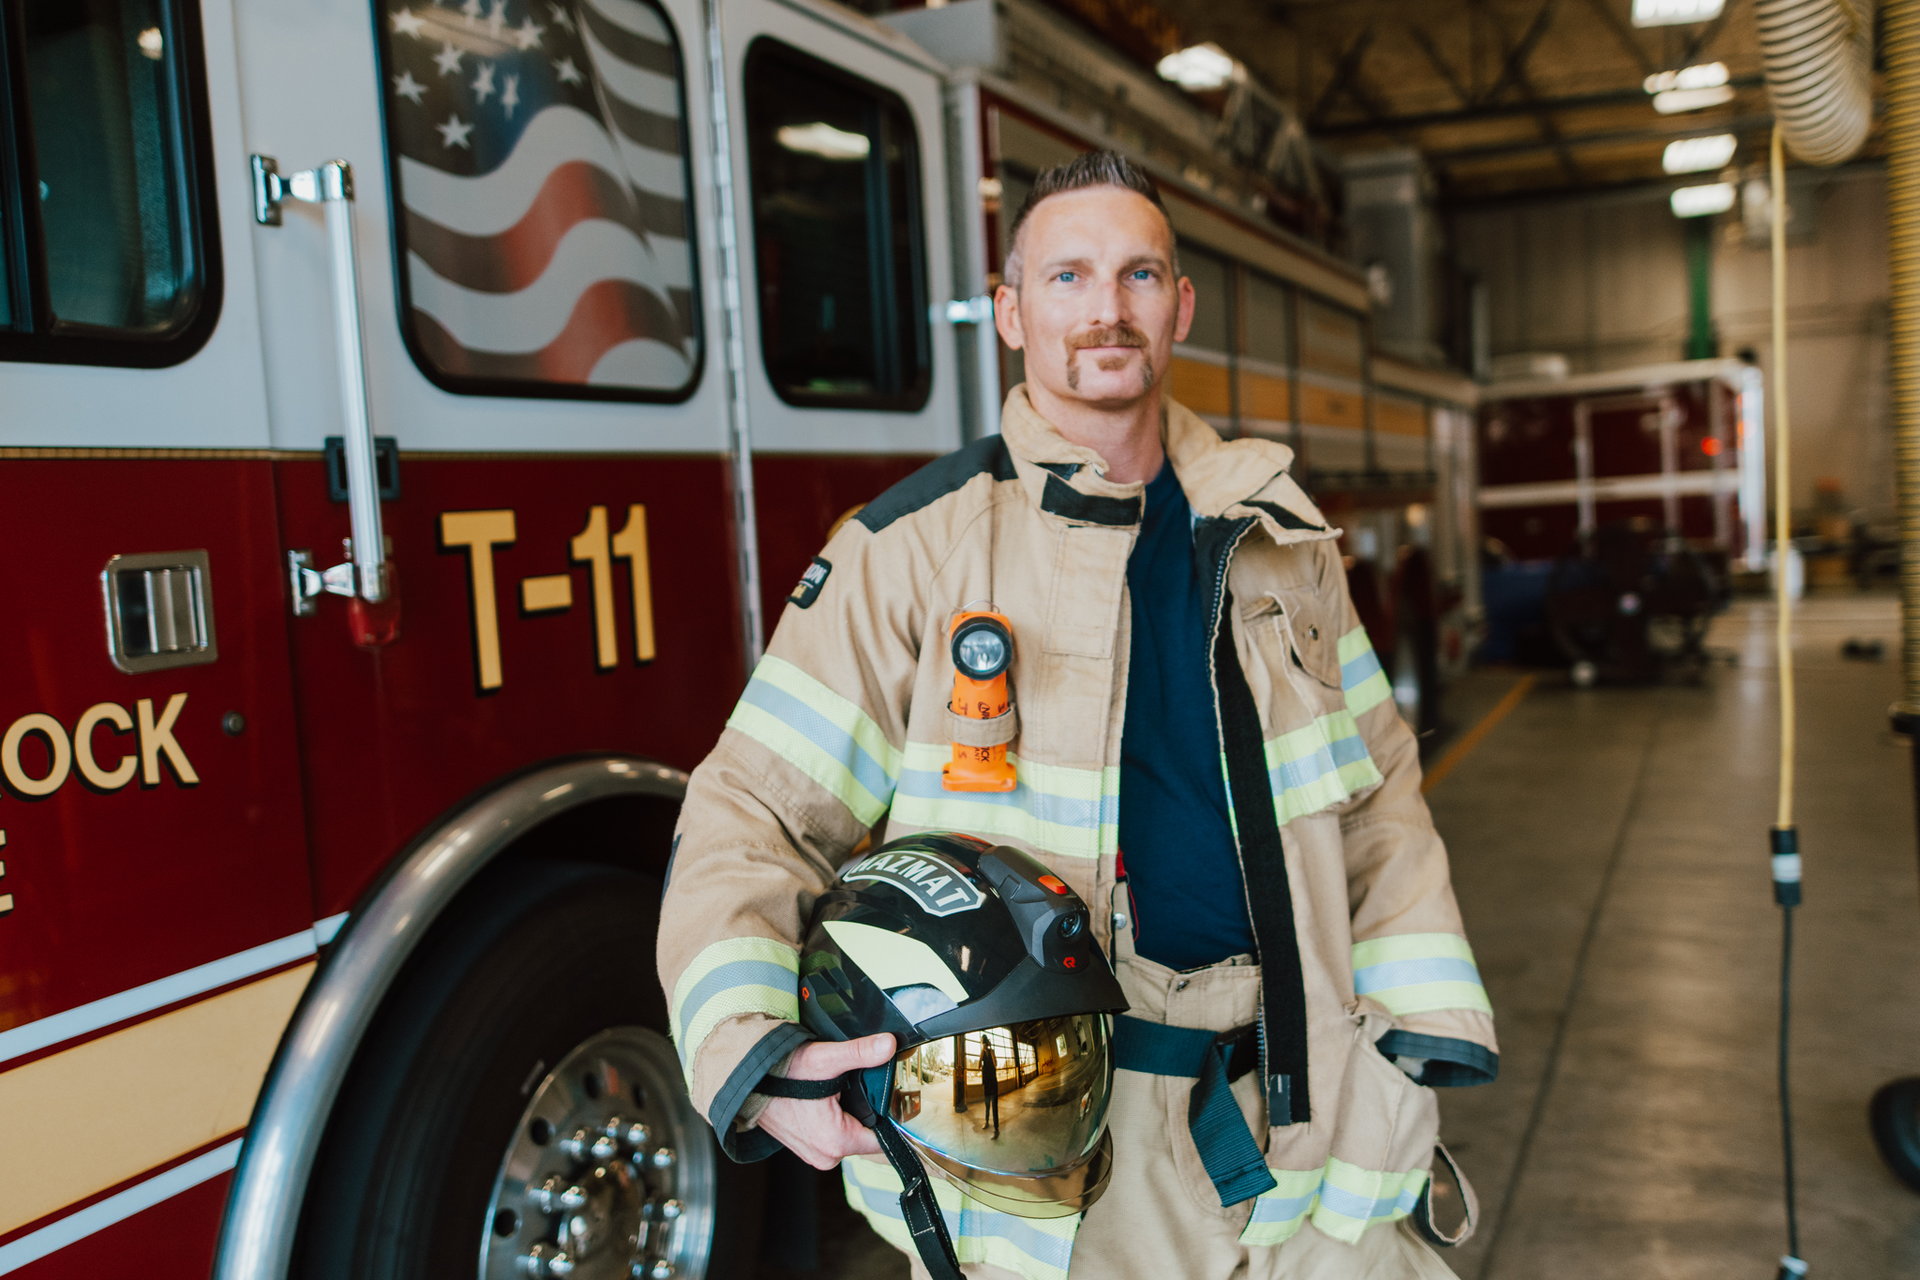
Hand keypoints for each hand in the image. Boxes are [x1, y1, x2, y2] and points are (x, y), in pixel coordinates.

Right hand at [755, 1033, 895, 1169]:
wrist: (746, 1079)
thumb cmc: (780, 1073)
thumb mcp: (824, 1059)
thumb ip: (860, 1053)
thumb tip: (889, 1045)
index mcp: (836, 1142)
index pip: (884, 1139)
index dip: (892, 1117)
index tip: (896, 1096)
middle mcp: (825, 1155)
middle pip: (867, 1136)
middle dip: (872, 1112)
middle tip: (868, 1085)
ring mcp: (814, 1153)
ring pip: (851, 1135)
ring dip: (853, 1114)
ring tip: (847, 1089)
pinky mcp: (805, 1146)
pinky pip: (833, 1135)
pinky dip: (837, 1118)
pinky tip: (833, 1098)